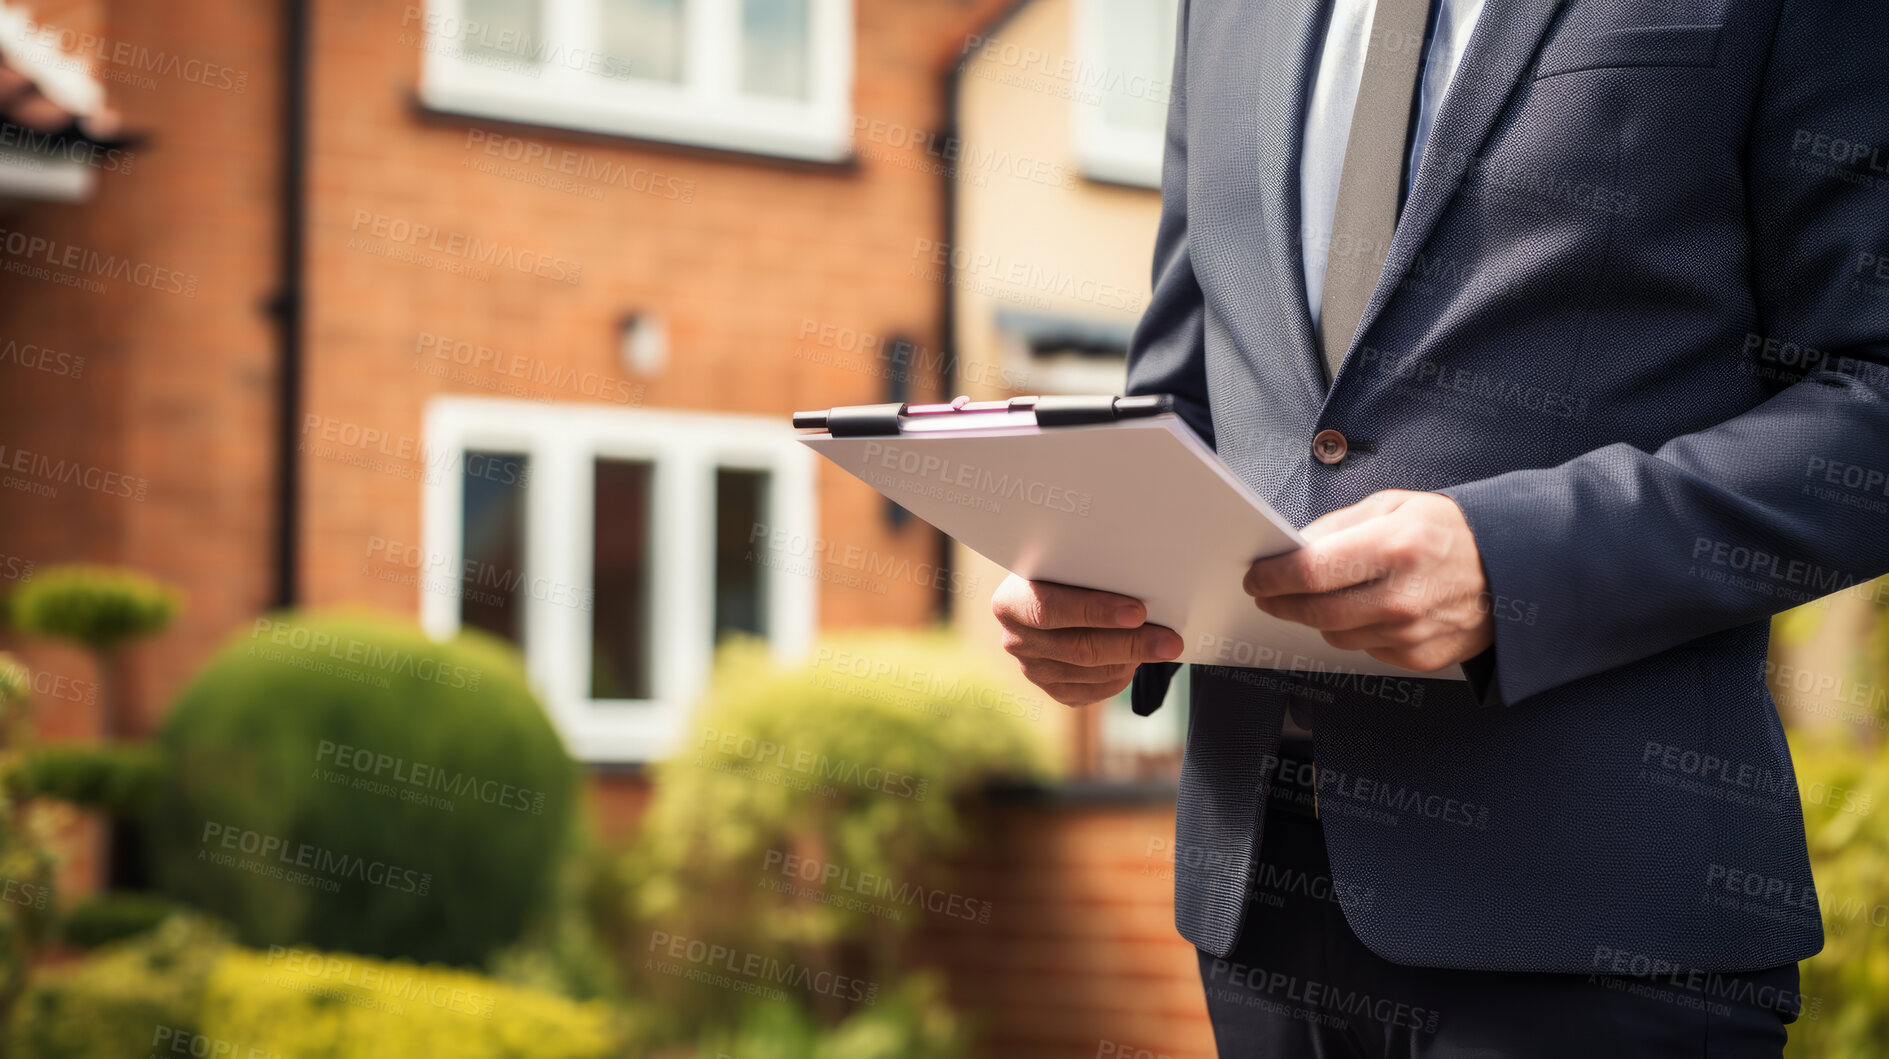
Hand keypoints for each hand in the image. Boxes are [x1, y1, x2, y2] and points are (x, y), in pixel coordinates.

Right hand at [992, 574, 1184, 705]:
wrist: (1052, 595)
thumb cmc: (1067, 574)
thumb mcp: (1070, 566)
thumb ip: (1091, 574)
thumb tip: (1142, 583)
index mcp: (1010, 602)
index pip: (1049, 609)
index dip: (1094, 611)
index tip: (1137, 611)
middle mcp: (1016, 639)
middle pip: (1078, 648)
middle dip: (1130, 643)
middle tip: (1169, 640)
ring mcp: (1032, 669)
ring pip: (1091, 673)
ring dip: (1131, 659)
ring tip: (1160, 645)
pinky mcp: (1052, 690)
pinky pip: (1092, 692)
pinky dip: (1120, 677)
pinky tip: (1136, 661)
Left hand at [1243, 490, 1492, 672]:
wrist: (1515, 568)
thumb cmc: (1451, 532)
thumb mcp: (1396, 506)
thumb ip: (1340, 526)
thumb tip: (1293, 548)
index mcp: (1396, 546)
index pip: (1310, 571)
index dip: (1272, 577)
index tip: (1256, 576)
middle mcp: (1403, 596)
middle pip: (1315, 611)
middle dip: (1282, 602)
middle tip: (1269, 592)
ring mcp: (1412, 633)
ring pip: (1335, 635)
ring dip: (1318, 617)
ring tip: (1320, 596)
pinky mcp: (1420, 658)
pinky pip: (1365, 649)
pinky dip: (1357, 631)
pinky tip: (1367, 610)